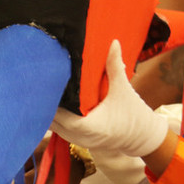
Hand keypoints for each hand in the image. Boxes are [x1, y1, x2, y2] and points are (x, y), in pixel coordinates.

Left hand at [50, 40, 167, 156]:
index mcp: (90, 126)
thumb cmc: (135, 116)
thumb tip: (113, 43)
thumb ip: (114, 67)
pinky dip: (55, 115)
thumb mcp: (124, 90)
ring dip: (48, 109)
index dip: (51, 100)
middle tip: (41, 80)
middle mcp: (79, 137)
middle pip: (52, 119)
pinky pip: (58, 127)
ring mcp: (76, 141)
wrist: (142, 138)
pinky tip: (52, 100)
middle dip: (46, 101)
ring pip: (52, 124)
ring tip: (44, 88)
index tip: (47, 83)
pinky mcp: (75, 140)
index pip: (60, 114)